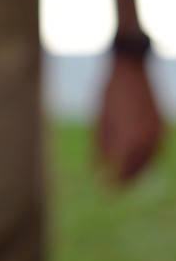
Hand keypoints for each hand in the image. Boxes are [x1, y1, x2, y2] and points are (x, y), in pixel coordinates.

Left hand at [95, 52, 162, 185]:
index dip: (113, 182)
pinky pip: (154, 151)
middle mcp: (147, 139)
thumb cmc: (109, 94)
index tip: (104, 190)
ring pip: (148, 162)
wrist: (131, 70)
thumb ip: (100, 149)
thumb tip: (98, 172)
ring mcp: (158, 133)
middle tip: (111, 189)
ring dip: (136, 172)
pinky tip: (133, 162)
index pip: (122, 170)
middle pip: (137, 169)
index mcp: (129, 139)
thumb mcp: (99, 122)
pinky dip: (145, 160)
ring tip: (121, 179)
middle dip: (125, 181)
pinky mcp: (161, 127)